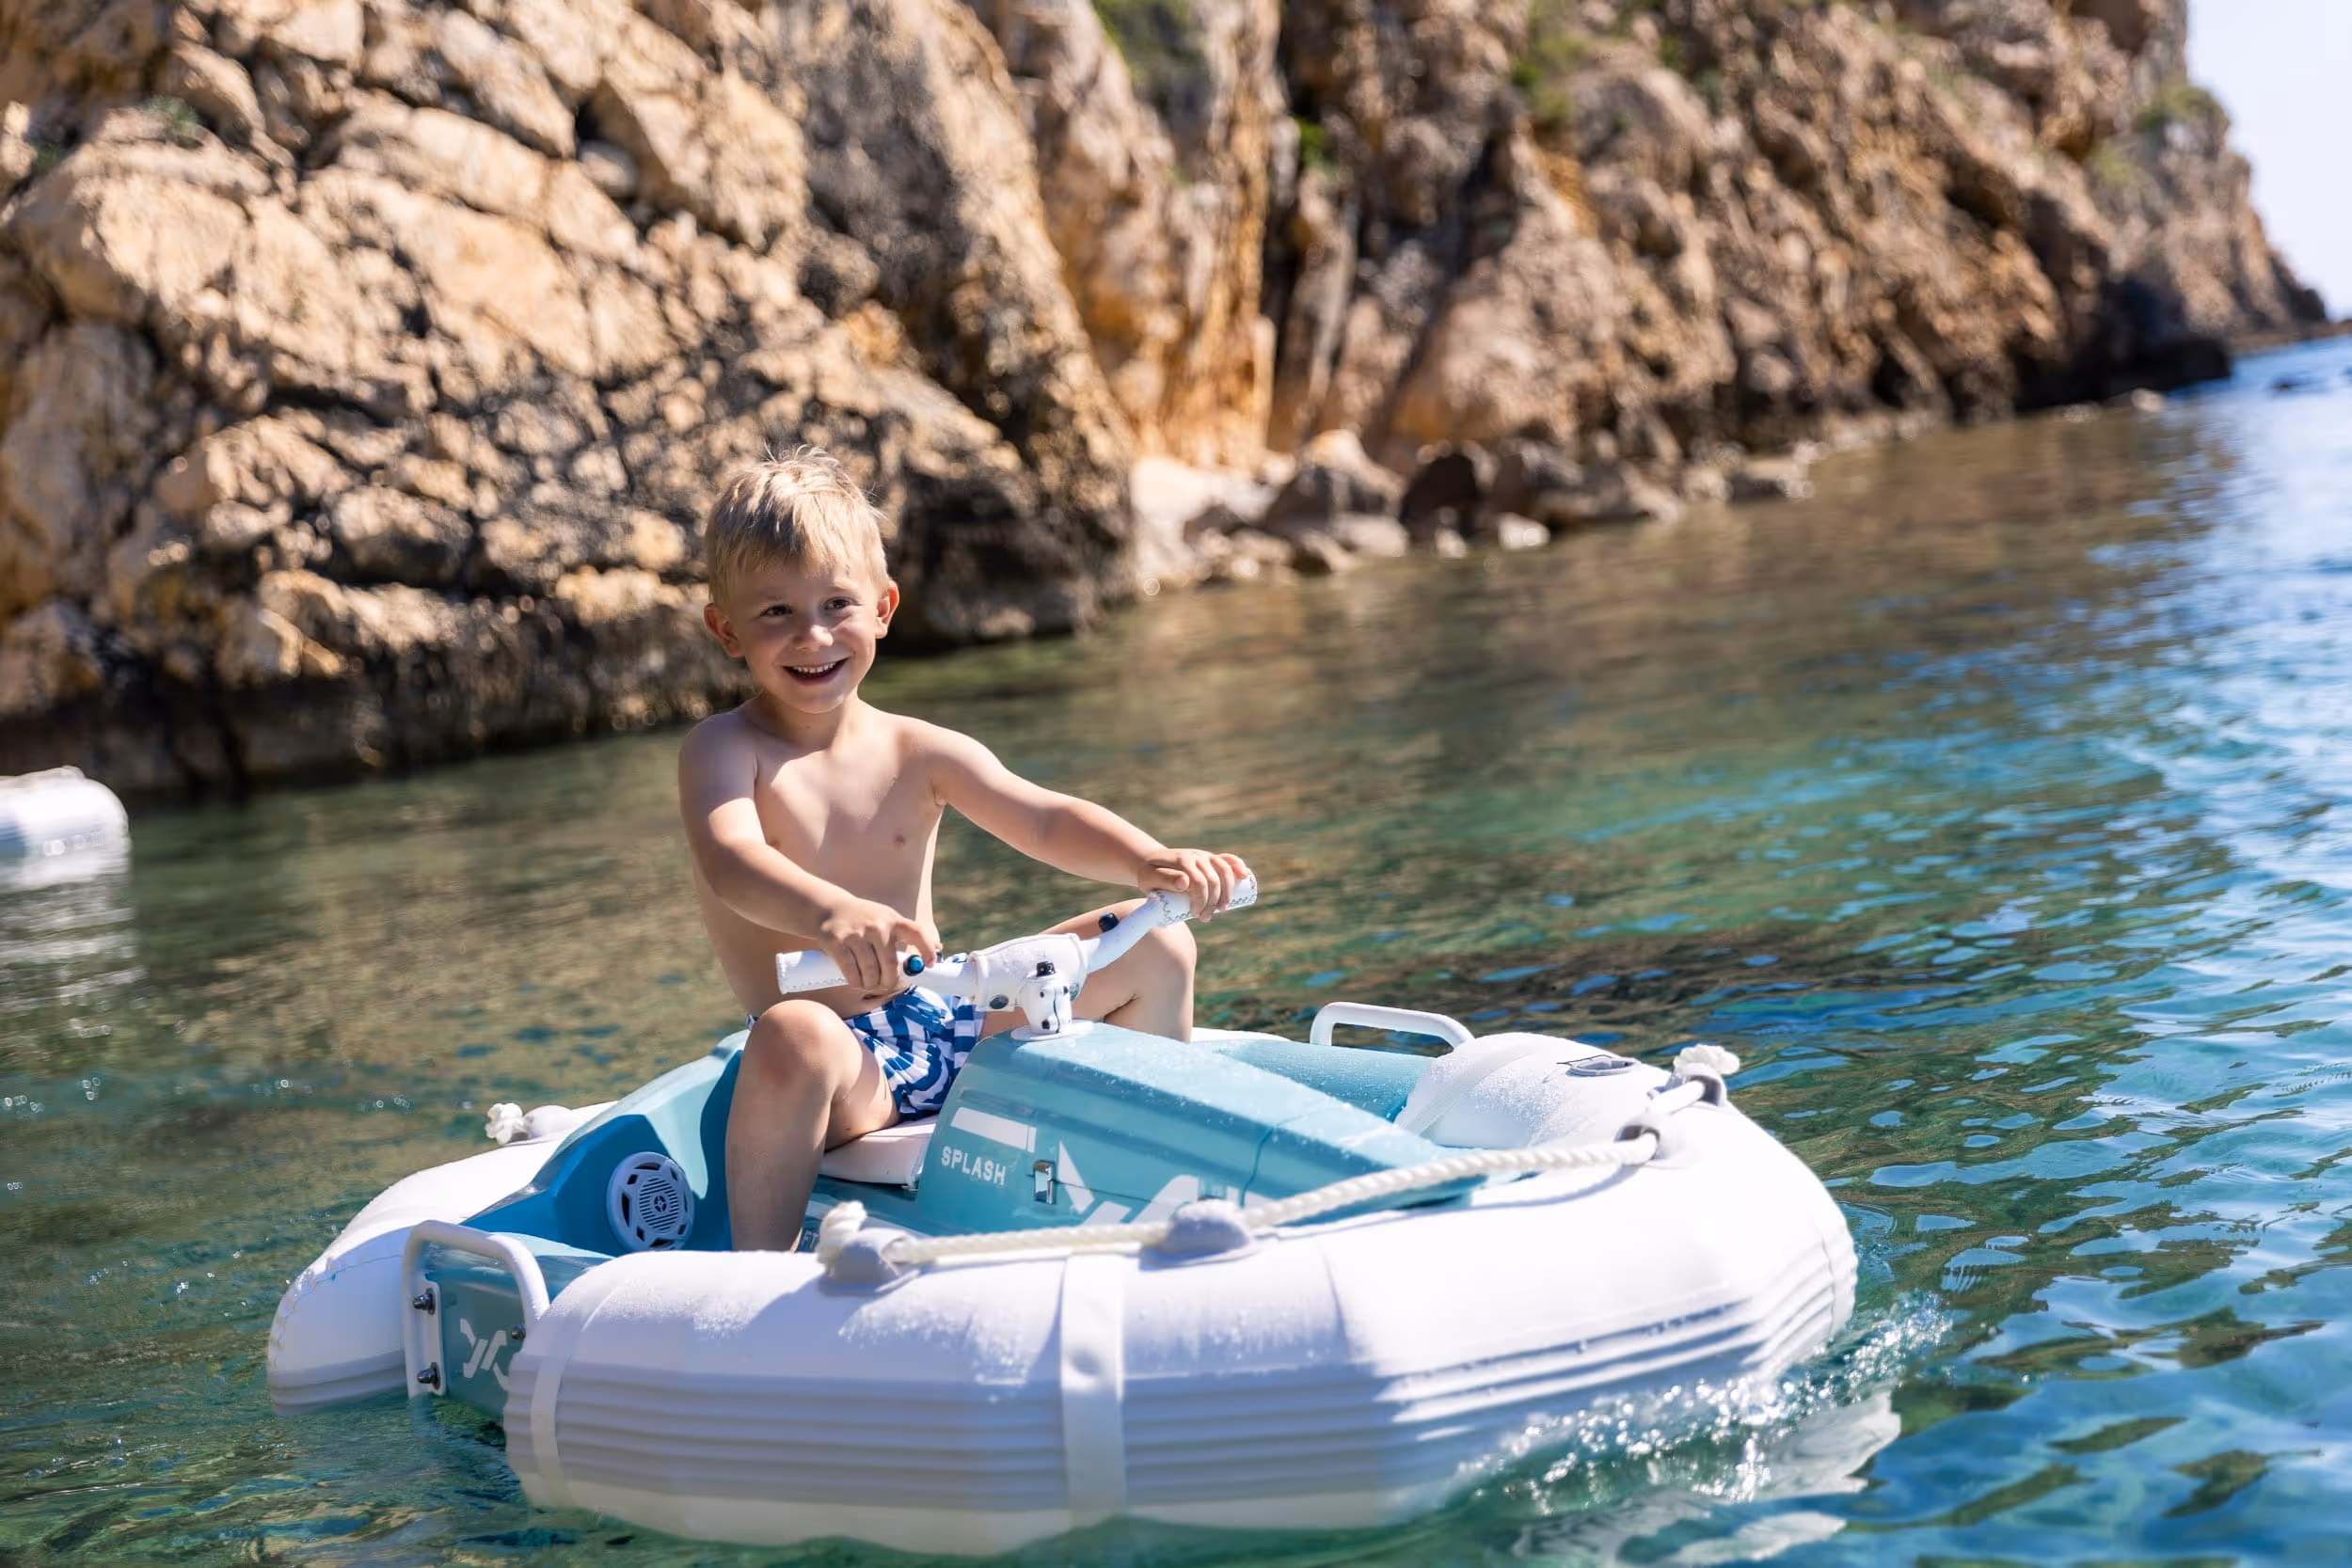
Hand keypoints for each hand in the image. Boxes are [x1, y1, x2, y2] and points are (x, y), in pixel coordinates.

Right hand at [817, 898, 937, 994]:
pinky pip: (851, 972)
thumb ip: (906, 934)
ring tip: (869, 984)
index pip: (917, 933)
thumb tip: (938, 949)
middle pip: (890, 965)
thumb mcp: (886, 919)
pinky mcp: (837, 942)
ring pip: (870, 972)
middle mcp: (876, 926)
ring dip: (870, 984)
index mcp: (893, 920)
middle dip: (889, 981)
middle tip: (885, 985)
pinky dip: (856, 982)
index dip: (927, 950)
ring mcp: (856, 934)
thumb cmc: (863, 919)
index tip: (930, 965)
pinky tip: (857, 982)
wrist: (828, 908)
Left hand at [1138, 849, 1250, 920]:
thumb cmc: (1149, 875)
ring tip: (1222, 909)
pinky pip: (1227, 859)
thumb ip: (1164, 880)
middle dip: (1213, 902)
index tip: (1195, 914)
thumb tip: (1184, 883)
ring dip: (1227, 892)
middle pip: (1213, 880)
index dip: (1200, 901)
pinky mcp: (1209, 858)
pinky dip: (1237, 865)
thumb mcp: (1150, 879)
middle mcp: (1196, 856)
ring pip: (1224, 871)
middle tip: (1205, 918)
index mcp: (1182, 860)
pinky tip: (1244, 875)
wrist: (1150, 862)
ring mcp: (1204, 856)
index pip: (1199, 882)